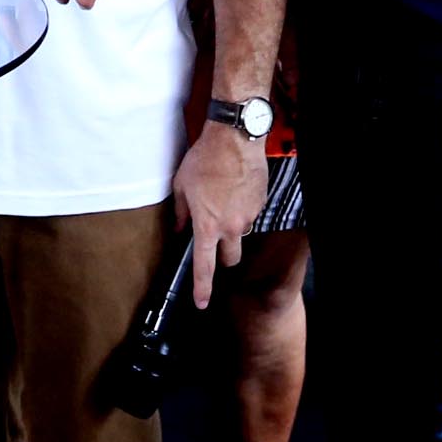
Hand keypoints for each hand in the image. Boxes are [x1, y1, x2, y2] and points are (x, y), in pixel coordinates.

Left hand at [169, 125, 263, 307]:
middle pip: (231, 259)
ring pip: (241, 236)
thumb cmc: (204, 159)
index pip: (204, 266)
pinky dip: (241, 210)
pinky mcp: (260, 204)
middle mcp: (230, 226)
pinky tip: (233, 191)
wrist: (234, 139)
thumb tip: (181, 229)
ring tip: (222, 203)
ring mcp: (248, 217)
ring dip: (233, 230)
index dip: (202, 288)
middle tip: (214, 241)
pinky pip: (250, 216)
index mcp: (207, 225)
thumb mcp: (182, 186)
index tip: (201, 302)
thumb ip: (181, 213)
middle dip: (223, 257)